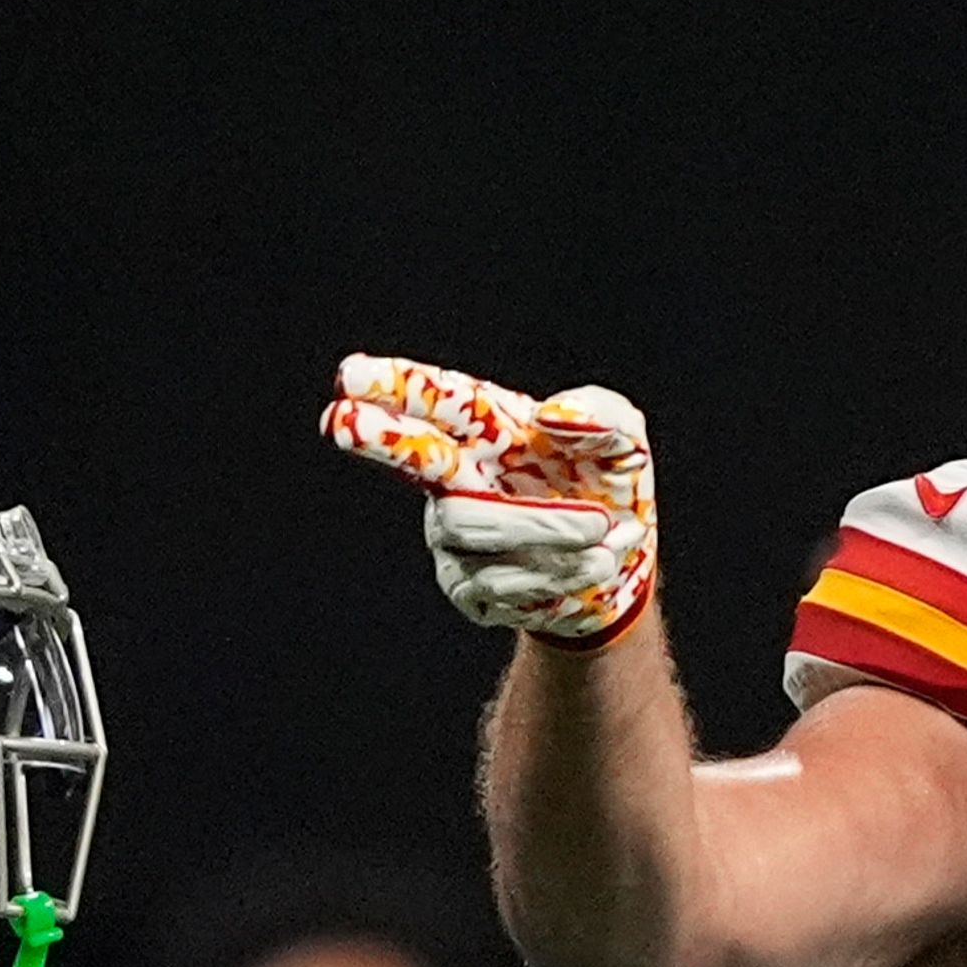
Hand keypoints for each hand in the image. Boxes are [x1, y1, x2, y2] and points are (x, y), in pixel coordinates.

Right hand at [323, 354, 656, 644]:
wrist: (623, 568)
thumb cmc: (609, 486)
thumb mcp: (625, 440)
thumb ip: (602, 415)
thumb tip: (551, 418)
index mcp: (486, 431)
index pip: (433, 402)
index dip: (391, 387)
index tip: (350, 375)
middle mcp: (457, 480)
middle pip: (412, 459)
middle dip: (378, 438)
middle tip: (340, 422)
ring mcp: (455, 540)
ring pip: (474, 525)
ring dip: (548, 529)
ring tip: (603, 533)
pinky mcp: (470, 591)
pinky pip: (500, 580)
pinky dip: (558, 572)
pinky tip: (589, 568)